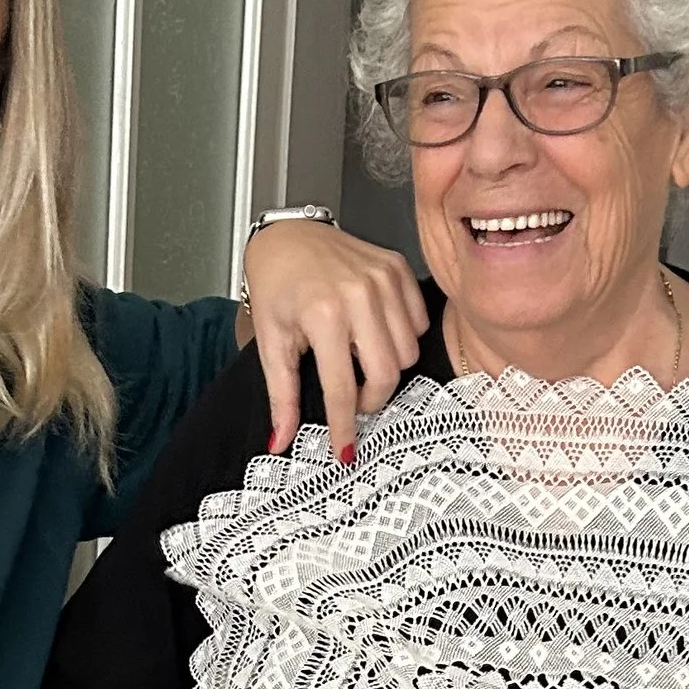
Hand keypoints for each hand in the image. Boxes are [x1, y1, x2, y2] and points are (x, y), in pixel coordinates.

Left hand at [240, 218, 428, 462]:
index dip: (344, 427)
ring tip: (358, 359)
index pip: (342, 388)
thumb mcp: (271, 343)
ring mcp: (384, 278)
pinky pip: (417, 323)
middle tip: (351, 398)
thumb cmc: (276, 288)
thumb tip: (280, 442)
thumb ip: (281, 396)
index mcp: (323, 315)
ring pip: (408, 352)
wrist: (287, 237)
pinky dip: (401, 338)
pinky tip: (374, 333)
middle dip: (370, 399)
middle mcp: (359, 295)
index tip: (345, 451)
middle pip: (387, 374)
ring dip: (386, 368)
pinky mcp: (399, 268)